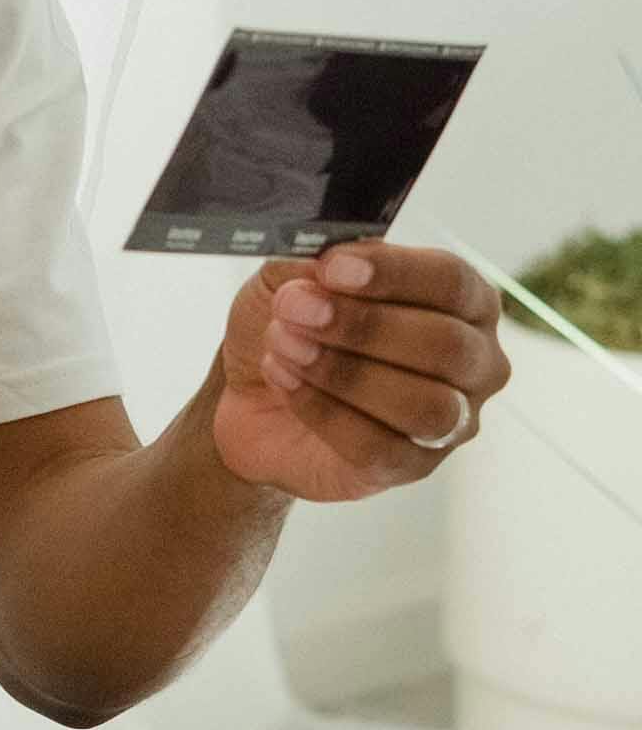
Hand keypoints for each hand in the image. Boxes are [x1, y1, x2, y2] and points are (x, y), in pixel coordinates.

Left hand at [210, 243, 509, 503]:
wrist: (254, 392)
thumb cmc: (294, 324)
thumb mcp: (291, 277)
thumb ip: (312, 263)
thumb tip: (322, 266)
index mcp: (464, 299)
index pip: (451, 280)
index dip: (393, 274)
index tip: (331, 268)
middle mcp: (475, 361)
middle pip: (446, 345)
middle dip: (363, 326)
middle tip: (295, 310)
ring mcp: (453, 421)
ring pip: (424, 405)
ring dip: (345, 373)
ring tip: (284, 346)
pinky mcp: (411, 467)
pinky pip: (379, 446)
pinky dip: (323, 411)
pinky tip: (286, 381)